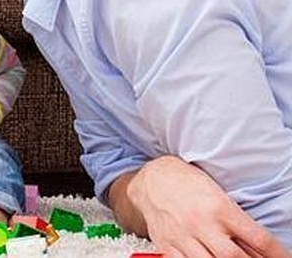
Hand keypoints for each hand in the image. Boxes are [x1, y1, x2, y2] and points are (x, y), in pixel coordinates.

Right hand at [125, 156, 289, 257]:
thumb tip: (257, 246)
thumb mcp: (218, 194)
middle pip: (233, 257)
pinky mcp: (167, 244)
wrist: (152, 179)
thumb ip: (235, 221)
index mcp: (219, 207)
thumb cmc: (187, 182)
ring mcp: (182, 236)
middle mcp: (201, 223)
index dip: (276, 253)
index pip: (258, 238)